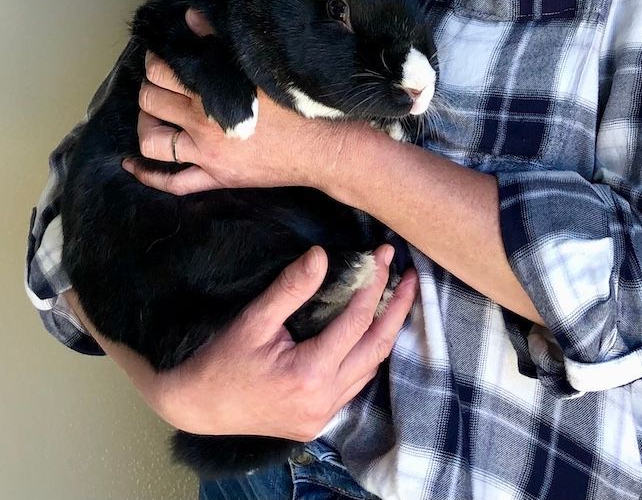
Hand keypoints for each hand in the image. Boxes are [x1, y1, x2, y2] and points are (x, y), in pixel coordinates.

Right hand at [68, 245, 417, 439]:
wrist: (196, 405)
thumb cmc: (220, 359)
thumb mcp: (254, 319)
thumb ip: (291, 288)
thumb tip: (322, 254)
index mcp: (310, 374)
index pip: (356, 321)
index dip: (373, 284)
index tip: (384, 255)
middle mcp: (324, 399)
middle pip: (376, 347)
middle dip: (397, 308)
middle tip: (411, 276)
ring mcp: (323, 415)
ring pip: (370, 368)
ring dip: (386, 332)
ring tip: (397, 297)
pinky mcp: (317, 421)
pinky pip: (355, 384)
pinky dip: (367, 354)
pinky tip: (369, 332)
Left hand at [127, 8, 371, 193]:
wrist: (322, 147)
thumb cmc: (296, 104)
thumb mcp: (259, 67)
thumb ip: (220, 42)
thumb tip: (190, 18)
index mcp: (210, 94)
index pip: (164, 72)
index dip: (156, 60)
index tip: (161, 54)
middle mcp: (200, 126)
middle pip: (153, 103)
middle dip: (149, 87)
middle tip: (157, 79)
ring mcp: (205, 156)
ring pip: (153, 142)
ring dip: (145, 125)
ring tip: (151, 113)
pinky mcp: (215, 178)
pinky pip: (173, 183)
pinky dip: (148, 175)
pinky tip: (132, 165)